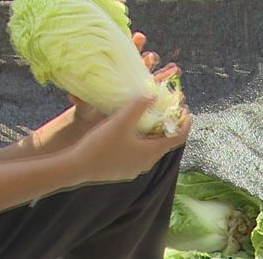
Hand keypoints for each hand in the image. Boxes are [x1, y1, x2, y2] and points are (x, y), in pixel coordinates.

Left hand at [68, 32, 180, 128]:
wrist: (92, 127)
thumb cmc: (87, 111)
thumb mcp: (84, 106)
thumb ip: (80, 100)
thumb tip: (72, 94)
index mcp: (114, 75)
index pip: (124, 58)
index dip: (133, 46)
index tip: (139, 36)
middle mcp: (126, 81)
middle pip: (140, 66)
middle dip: (149, 59)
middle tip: (153, 56)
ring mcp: (136, 93)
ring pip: (153, 80)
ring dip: (164, 74)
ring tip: (175, 69)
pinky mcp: (143, 106)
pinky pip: (158, 99)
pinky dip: (168, 96)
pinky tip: (179, 94)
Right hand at [72, 96, 191, 183]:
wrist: (76, 168)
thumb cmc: (101, 145)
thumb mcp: (121, 121)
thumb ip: (139, 106)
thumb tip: (154, 93)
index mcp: (151, 152)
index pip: (177, 138)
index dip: (184, 123)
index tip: (186, 109)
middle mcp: (146, 163)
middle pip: (165, 143)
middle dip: (168, 125)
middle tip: (167, 109)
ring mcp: (134, 168)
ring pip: (151, 148)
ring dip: (154, 133)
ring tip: (149, 117)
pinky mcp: (122, 170)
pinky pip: (139, 153)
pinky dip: (142, 141)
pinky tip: (130, 131)